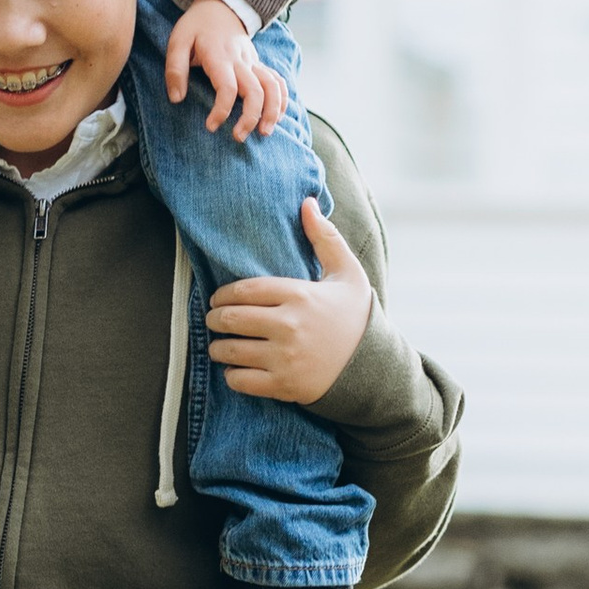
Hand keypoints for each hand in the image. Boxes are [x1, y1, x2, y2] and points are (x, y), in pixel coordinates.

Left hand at [163, 0, 286, 141]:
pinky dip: (282, 100)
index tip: (210, 127)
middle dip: (250, 117)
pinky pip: (278, 81)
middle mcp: (241, 61)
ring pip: (273, 87)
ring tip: (264, 133)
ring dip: (272, 111)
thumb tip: (176, 99)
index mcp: (219, 57)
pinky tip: (276, 117)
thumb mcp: (177, 42)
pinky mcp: (260, 64)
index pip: (228, 87)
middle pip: (255, 91)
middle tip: (238, 137)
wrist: (220, 6)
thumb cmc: (195, 27)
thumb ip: (175, 70)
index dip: (221, 110)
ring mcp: (254, 62)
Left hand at [206, 200, 371, 404]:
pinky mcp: (284, 385)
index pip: (243, 291)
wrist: (374, 367)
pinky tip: (236, 368)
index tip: (218, 299)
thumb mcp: (347, 273)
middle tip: (214, 320)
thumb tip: (307, 203)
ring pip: (230, 351)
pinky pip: (240, 380)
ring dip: (217, 347)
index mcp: (299, 295)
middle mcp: (289, 325)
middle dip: (214, 319)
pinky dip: (231, 375)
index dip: (223, 295)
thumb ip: (325, 238)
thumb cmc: (355, 316)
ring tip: (219, 345)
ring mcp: (285, 357)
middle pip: (230, 319)